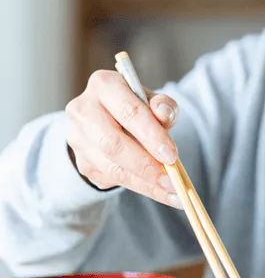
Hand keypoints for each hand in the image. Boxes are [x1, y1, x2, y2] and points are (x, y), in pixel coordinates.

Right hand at [65, 69, 181, 208]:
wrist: (110, 119)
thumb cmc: (137, 107)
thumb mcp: (154, 100)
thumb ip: (163, 105)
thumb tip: (164, 113)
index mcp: (104, 85)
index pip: (129, 111)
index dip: (151, 135)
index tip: (172, 156)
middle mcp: (83, 110)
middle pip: (113, 144)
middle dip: (146, 165)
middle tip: (173, 180)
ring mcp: (78, 138)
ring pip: (112, 167)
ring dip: (145, 183)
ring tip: (173, 192)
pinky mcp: (82, 161)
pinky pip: (112, 179)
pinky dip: (140, 187)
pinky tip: (161, 192)